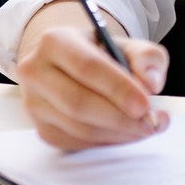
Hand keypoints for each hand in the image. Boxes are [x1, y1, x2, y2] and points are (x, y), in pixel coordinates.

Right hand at [15, 1, 170, 150]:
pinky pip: (75, 142)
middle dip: (120, 117)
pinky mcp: (41, 128)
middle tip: (150, 122)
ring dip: (117, 133)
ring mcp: (34, 103)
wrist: (75, 66)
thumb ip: (147, 58)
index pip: (87, 67)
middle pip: (78, 102)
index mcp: (56, 41)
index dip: (118, 89)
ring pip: (77, 128)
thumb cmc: (104, 55)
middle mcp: (36, 71)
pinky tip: (125, 132)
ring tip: (144, 127)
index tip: (145, 104)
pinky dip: (106, 142)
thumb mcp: (131, 45)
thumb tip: (150, 83)